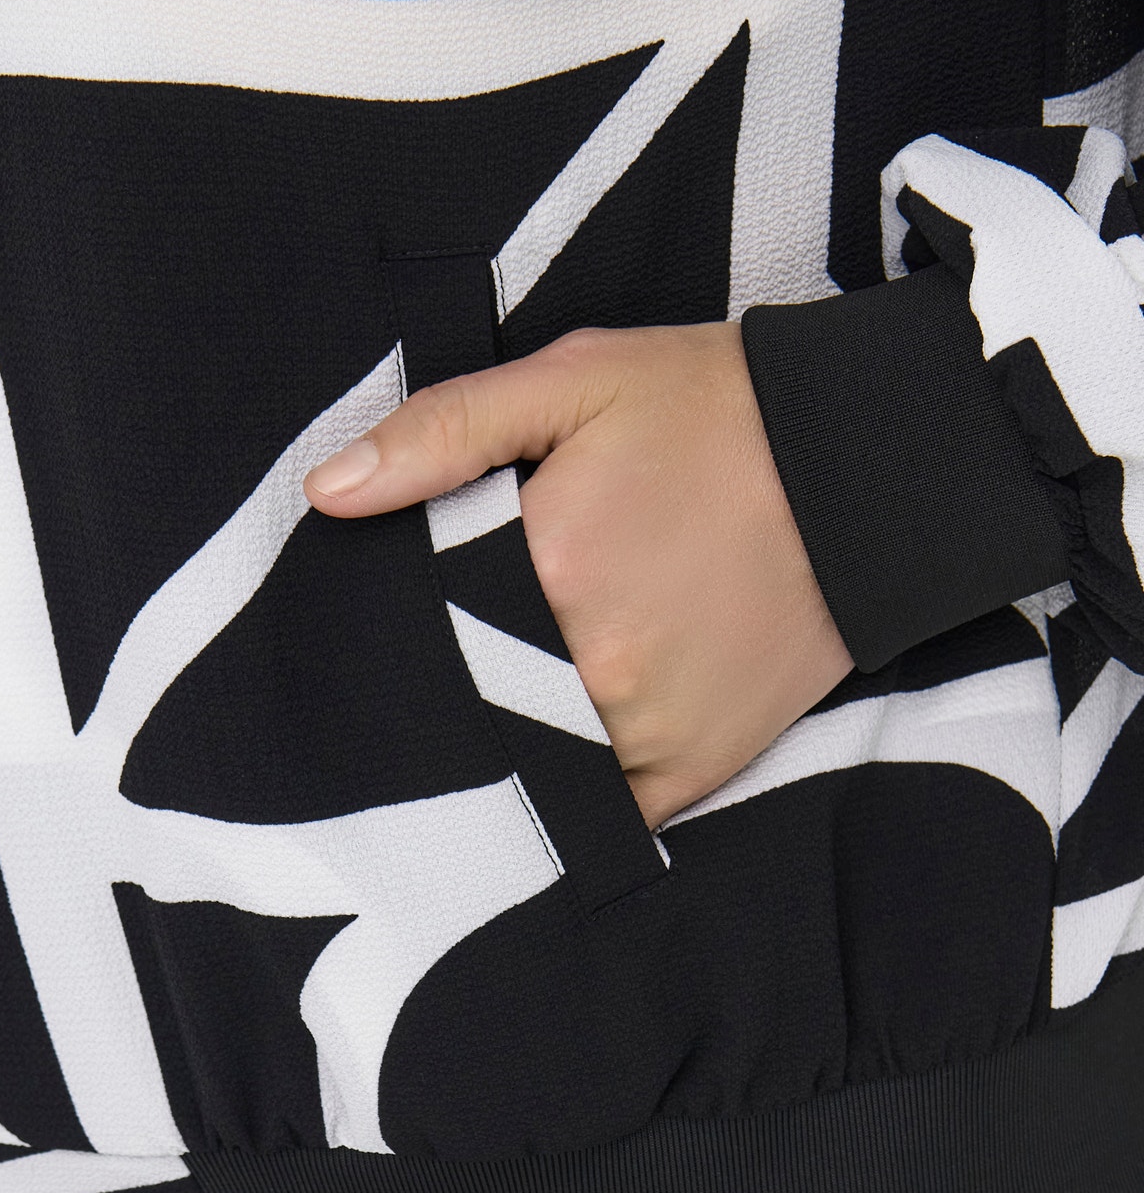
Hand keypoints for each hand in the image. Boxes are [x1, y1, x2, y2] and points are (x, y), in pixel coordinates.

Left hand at [303, 324, 852, 828]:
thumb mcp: (574, 380)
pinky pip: (599, 813)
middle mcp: (592, 672)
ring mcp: (648, 733)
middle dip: (448, 687)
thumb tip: (328, 494)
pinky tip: (553, 752)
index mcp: (546, 572)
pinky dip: (569, 790)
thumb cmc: (714, 411)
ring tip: (501, 699)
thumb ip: (444, 433)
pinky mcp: (695, 769)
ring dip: (503, 743)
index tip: (396, 620)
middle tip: (449, 658)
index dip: (401, 629)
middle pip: (469, 707)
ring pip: (527, 766)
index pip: (421, 634)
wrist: (864, 466)